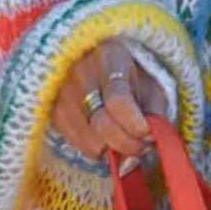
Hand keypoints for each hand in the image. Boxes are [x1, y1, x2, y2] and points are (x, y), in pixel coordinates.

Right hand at [51, 38, 170, 159]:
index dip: (134, 123)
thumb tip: (151, 139)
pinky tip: (109, 137)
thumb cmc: (129, 74)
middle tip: (144, 145)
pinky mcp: (56, 116)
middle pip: (102, 124)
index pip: (118, 99)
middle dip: (129, 143)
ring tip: (127, 137)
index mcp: (108, 60)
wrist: (93, 59)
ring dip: (115, 148)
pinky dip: (100, 150)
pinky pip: (81, 147)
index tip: (148, 133)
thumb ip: (155, 110)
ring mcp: (63, 97)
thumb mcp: (149, 82)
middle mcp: (80, 77)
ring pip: (91, 142)